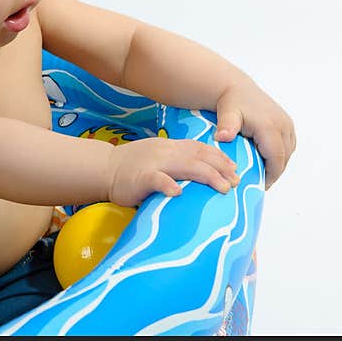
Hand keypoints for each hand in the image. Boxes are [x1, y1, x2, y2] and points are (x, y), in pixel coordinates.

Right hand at [105, 137, 239, 206]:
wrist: (104, 168)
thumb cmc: (133, 167)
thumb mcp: (158, 157)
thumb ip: (178, 162)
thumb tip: (203, 173)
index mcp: (171, 147)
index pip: (201, 148)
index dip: (221, 157)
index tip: (236, 169)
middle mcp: (166, 152)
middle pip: (199, 157)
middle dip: (221, 168)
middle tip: (237, 182)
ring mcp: (153, 164)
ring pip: (185, 167)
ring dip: (207, 176)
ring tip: (223, 188)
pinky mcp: (140, 178)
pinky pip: (156, 180)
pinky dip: (168, 185)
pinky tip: (179, 193)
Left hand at [213, 79, 295, 189]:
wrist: (235, 88)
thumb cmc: (230, 103)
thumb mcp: (227, 114)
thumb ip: (226, 127)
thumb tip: (222, 137)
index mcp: (270, 127)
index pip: (276, 159)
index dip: (271, 176)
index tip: (260, 186)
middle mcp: (283, 125)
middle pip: (284, 158)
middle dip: (274, 172)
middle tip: (259, 183)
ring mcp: (287, 123)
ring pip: (288, 152)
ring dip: (278, 164)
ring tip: (262, 173)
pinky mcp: (287, 123)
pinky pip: (288, 145)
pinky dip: (280, 154)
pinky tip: (266, 159)